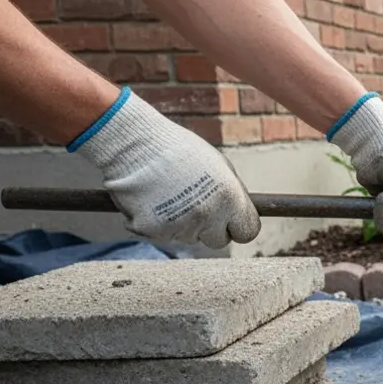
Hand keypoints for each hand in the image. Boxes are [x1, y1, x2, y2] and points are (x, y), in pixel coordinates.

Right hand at [71, 88, 260, 248]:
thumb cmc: (180, 149)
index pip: (247, 232)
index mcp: (229, 198)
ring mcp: (180, 225)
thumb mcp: (219, 166)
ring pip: (189, 237)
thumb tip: (239, 214)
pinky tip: (153, 199)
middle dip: (211, 228)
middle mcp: (208, 215)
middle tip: (195, 205)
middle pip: (218, 241)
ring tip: (169, 193)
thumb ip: (232, 195)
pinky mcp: (153, 230)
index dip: (237, 226)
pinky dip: (159, 222)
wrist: (135, 142)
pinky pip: (163, 234)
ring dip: (183, 223)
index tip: (229, 221)